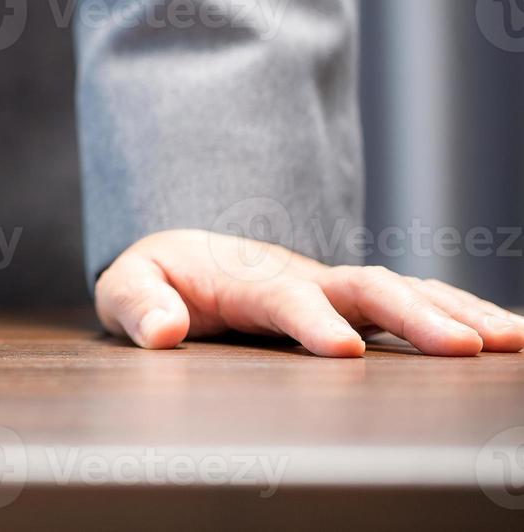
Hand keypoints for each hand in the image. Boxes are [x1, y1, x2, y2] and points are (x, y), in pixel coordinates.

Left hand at [95, 229, 523, 356]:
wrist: (182, 259)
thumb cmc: (157, 278)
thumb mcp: (125, 287)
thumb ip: (137, 305)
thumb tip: (162, 331)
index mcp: (245, 274)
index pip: (284, 296)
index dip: (314, 321)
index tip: (345, 352)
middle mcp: (301, 275)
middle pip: (365, 286)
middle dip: (414, 314)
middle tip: (463, 347)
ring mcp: (333, 288)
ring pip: (402, 290)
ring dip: (455, 312)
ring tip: (510, 340)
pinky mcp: (353, 305)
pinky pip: (413, 302)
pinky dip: (460, 313)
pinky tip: (505, 337)